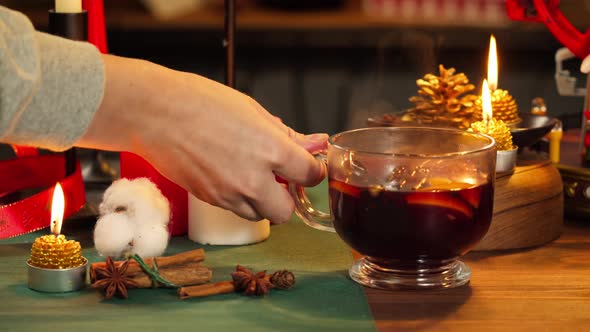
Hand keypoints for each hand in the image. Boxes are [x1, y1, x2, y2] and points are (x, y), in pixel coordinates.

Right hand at [78, 54, 326, 222]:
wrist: (153, 112)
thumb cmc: (200, 102)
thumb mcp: (252, 110)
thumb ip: (287, 135)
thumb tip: (315, 143)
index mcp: (270, 150)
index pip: (310, 175)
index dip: (313, 170)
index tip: (309, 164)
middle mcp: (252, 179)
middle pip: (286, 212)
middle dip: (288, 197)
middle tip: (281, 177)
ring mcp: (228, 194)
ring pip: (259, 215)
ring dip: (263, 201)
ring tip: (252, 174)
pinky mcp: (209, 200)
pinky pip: (235, 208)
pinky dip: (240, 198)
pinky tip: (230, 174)